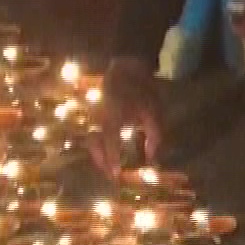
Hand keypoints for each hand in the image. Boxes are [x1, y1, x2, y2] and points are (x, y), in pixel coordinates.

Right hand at [87, 56, 164, 174]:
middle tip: (111, 177)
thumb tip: (151, 158)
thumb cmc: (141, 89)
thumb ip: (154, 135)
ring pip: (91, 140)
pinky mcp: (94, 115)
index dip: (111, 158)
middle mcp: (99, 116)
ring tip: (108, 169)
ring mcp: (94, 115)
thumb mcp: (154, 111)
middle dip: (101, 162)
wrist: (124, 67)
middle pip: (94, 144)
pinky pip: (92, 134)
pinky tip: (106, 155)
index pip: (109, 140)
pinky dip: (97, 147)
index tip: (116, 174)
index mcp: (113, 114)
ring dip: (98, 156)